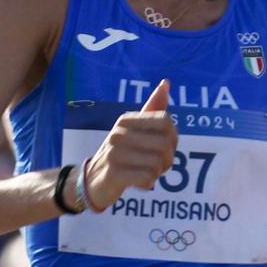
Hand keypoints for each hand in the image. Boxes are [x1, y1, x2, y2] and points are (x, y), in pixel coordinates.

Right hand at [82, 79, 175, 208]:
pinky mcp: (113, 173)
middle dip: (167, 159)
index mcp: (126, 119)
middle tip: (154, 164)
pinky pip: (148, 177)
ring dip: (157, 172)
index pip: (166, 121)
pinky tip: (138, 182)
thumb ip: (153, 109)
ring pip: (158, 162)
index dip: (172, 137)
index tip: (161, 146)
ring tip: (144, 172)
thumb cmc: (123, 154)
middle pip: (166, 143)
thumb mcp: (135, 129)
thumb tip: (166, 82)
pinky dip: (148, 183)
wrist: (93, 181)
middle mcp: (118, 132)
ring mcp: (114, 152)